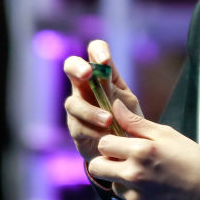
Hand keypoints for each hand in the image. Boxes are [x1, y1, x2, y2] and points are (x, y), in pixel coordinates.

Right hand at [63, 39, 142, 163]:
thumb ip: (119, 92)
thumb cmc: (126, 119)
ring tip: (108, 121)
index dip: (97, 51)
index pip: (95, 51)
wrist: (124, 149)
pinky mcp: (75, 127)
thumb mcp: (128, 103)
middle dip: (77, 67)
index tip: (105, 60)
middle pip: (71, 66)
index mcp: (102, 74)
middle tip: (87, 74)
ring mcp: (77, 106)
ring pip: (73, 102)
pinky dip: (93, 131)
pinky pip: (78, 126)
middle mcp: (85, 86)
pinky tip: (105, 137)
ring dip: (91, 111)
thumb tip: (107, 85)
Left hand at [88, 99, 199, 199]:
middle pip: (96, 168)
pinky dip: (140, 198)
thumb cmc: (192, 159)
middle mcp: (134, 176)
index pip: (103, 144)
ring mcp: (137, 198)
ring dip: (125, 181)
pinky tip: (158, 192)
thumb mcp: (166, 134)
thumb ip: (136, 122)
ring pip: (115, 186)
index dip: (110, 142)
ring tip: (150, 177)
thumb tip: (115, 106)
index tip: (120, 144)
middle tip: (123, 160)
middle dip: (105, 162)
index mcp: (140, 151)